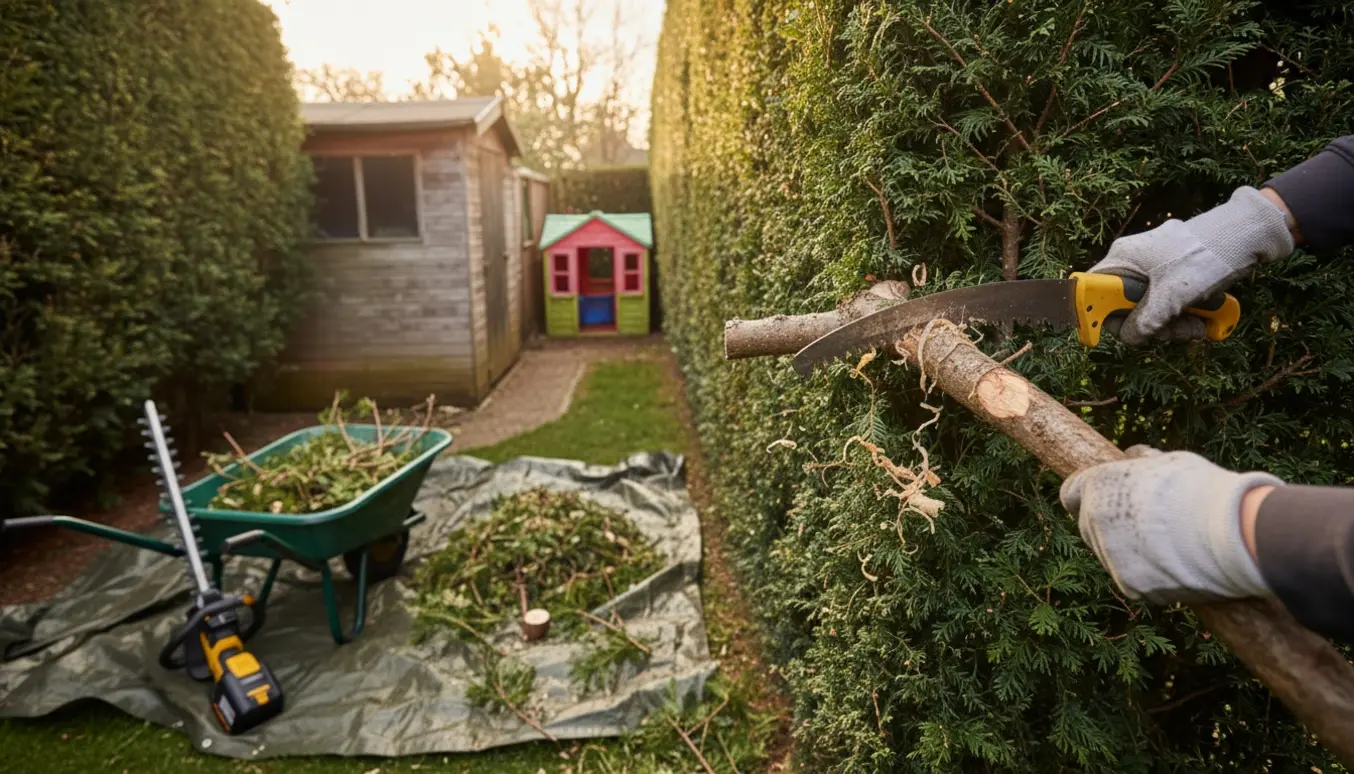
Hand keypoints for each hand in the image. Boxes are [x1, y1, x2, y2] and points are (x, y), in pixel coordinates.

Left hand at [1059, 446, 1282, 603]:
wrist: (1231, 530)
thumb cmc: (1202, 488)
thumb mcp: (1169, 461)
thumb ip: (1143, 462)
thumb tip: (1134, 455)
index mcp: (1098, 485)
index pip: (1070, 493)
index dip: (1086, 497)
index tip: (1101, 500)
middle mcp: (1094, 520)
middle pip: (1089, 526)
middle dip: (1109, 525)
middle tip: (1145, 525)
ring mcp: (1109, 555)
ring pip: (1110, 556)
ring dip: (1130, 553)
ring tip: (1171, 546)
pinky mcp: (1130, 585)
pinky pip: (1133, 581)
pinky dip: (1150, 577)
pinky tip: (1177, 566)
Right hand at [1091, 186, 1294, 344]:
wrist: (1248, 234)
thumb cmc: (1205, 257)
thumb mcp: (1172, 295)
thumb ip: (1145, 321)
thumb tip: (1131, 338)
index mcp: (1123, 258)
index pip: (1093, 292)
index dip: (1101, 314)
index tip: (1122, 330)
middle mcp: (1134, 262)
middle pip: (1126, 306)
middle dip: (1151, 326)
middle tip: (1173, 334)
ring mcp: (1156, 267)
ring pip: (1151, 307)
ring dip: (1173, 325)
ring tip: (1197, 327)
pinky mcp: (1176, 273)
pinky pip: (1169, 301)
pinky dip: (1184, 314)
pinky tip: (1203, 319)